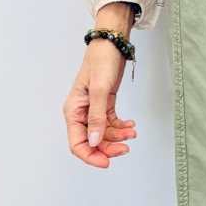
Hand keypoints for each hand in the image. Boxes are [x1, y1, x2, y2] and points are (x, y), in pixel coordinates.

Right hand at [63, 5, 136, 168]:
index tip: (106, 162)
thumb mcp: (99, 89)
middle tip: (126, 148)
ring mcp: (93, 108)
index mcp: (73, 110)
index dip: (90, 156)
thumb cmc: (101, 60)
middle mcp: (82, 112)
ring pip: (104, 132)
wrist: (113, 43)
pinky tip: (131, 125)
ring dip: (118, 135)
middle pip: (92, 140)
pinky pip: (111, 122)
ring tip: (132, 132)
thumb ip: (97, 117)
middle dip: (109, 147)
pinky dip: (121, 126)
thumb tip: (94, 142)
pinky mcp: (105, 103)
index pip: (77, 143)